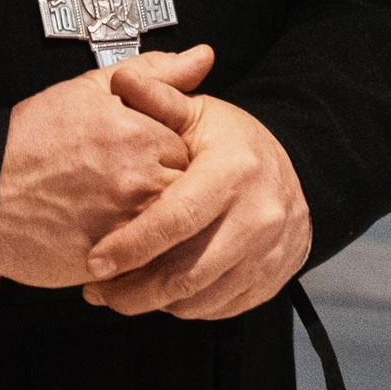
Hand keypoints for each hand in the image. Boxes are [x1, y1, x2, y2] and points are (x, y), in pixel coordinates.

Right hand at [0, 46, 210, 287]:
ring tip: (122, 212)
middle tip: (131, 186)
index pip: (191, 151)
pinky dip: (140, 256)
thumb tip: (201, 58)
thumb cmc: (30, 139)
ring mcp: (128, 226)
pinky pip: (149, 264)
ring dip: (159, 225)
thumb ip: (154, 72)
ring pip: (173, 231)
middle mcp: (141, 182)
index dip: (170, 155)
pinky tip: (117, 238)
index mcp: (143, 137)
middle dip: (169, 191)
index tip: (147, 157)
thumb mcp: (90, 89)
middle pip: (188, 193)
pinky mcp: (113, 263)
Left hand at [82, 53, 310, 321]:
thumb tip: (122, 81)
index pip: (176, 219)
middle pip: (187, 272)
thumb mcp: (199, 113)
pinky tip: (160, 295)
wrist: (295, 170)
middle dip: (134, 291)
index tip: (95, 263)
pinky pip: (222, 307)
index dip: (131, 245)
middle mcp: (258, 216)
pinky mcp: (273, 279)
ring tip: (119, 295)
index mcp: (233, 171)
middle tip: (96, 292)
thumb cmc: (233, 144)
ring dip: (155, 304)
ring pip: (202, 297)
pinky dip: (186, 308)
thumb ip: (158, 99)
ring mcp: (270, 253)